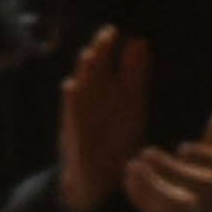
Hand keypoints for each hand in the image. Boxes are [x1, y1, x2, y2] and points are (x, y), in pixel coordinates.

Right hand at [56, 26, 149, 211]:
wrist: (98, 176)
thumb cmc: (118, 136)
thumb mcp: (132, 104)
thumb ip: (135, 75)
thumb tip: (140, 41)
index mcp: (113, 91)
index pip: (116, 65)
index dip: (123, 52)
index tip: (135, 39)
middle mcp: (95, 96)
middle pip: (96, 69)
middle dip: (101, 53)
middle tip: (108, 35)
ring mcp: (82, 111)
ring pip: (82, 85)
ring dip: (84, 72)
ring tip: (89, 56)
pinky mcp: (73, 130)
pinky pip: (71, 113)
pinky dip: (71, 100)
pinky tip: (71, 87)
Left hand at [122, 73, 211, 211]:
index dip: (203, 159)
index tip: (183, 147)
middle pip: (195, 190)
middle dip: (171, 172)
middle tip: (146, 153)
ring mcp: (196, 210)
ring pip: (173, 206)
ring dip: (150, 188)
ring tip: (131, 166)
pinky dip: (141, 197)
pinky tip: (128, 177)